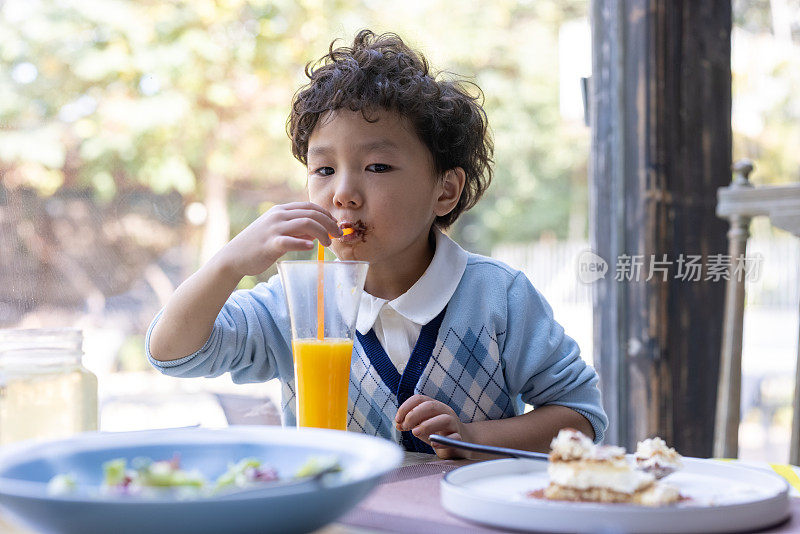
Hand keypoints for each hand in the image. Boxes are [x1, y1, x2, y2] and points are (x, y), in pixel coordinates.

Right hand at [217, 202, 341, 276]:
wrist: (234, 256)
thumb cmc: (258, 245)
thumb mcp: (278, 232)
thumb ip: (297, 230)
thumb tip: (317, 233)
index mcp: (281, 210)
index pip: (310, 207)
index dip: (326, 214)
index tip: (335, 225)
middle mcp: (278, 216)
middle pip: (312, 214)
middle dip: (330, 224)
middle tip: (338, 235)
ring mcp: (274, 229)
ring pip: (306, 224)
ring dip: (322, 233)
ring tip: (328, 244)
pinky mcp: (270, 244)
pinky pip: (290, 241)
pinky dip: (303, 244)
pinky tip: (311, 248)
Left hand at [395, 394, 470, 458]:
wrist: (459, 444)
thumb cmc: (438, 432)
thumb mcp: (421, 426)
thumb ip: (410, 423)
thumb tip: (398, 424)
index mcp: (434, 406)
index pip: (419, 399)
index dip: (406, 407)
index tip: (397, 419)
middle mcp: (444, 412)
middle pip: (430, 406)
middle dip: (414, 415)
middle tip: (405, 426)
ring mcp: (453, 424)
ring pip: (444, 419)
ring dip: (427, 425)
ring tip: (415, 433)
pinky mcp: (459, 438)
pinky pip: (454, 437)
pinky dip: (443, 440)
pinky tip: (433, 443)